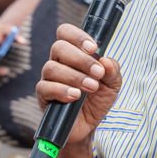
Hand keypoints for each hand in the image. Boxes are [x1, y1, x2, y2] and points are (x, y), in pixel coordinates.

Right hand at [36, 23, 120, 148]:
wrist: (89, 125)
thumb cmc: (98, 99)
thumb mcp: (113, 84)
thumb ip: (113, 71)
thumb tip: (106, 61)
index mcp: (73, 53)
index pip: (65, 33)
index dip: (77, 36)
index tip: (93, 48)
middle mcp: (58, 62)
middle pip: (58, 47)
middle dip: (81, 59)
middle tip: (98, 73)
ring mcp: (48, 78)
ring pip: (51, 67)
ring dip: (74, 76)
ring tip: (91, 87)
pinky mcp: (43, 96)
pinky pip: (45, 88)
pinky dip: (62, 90)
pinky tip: (75, 96)